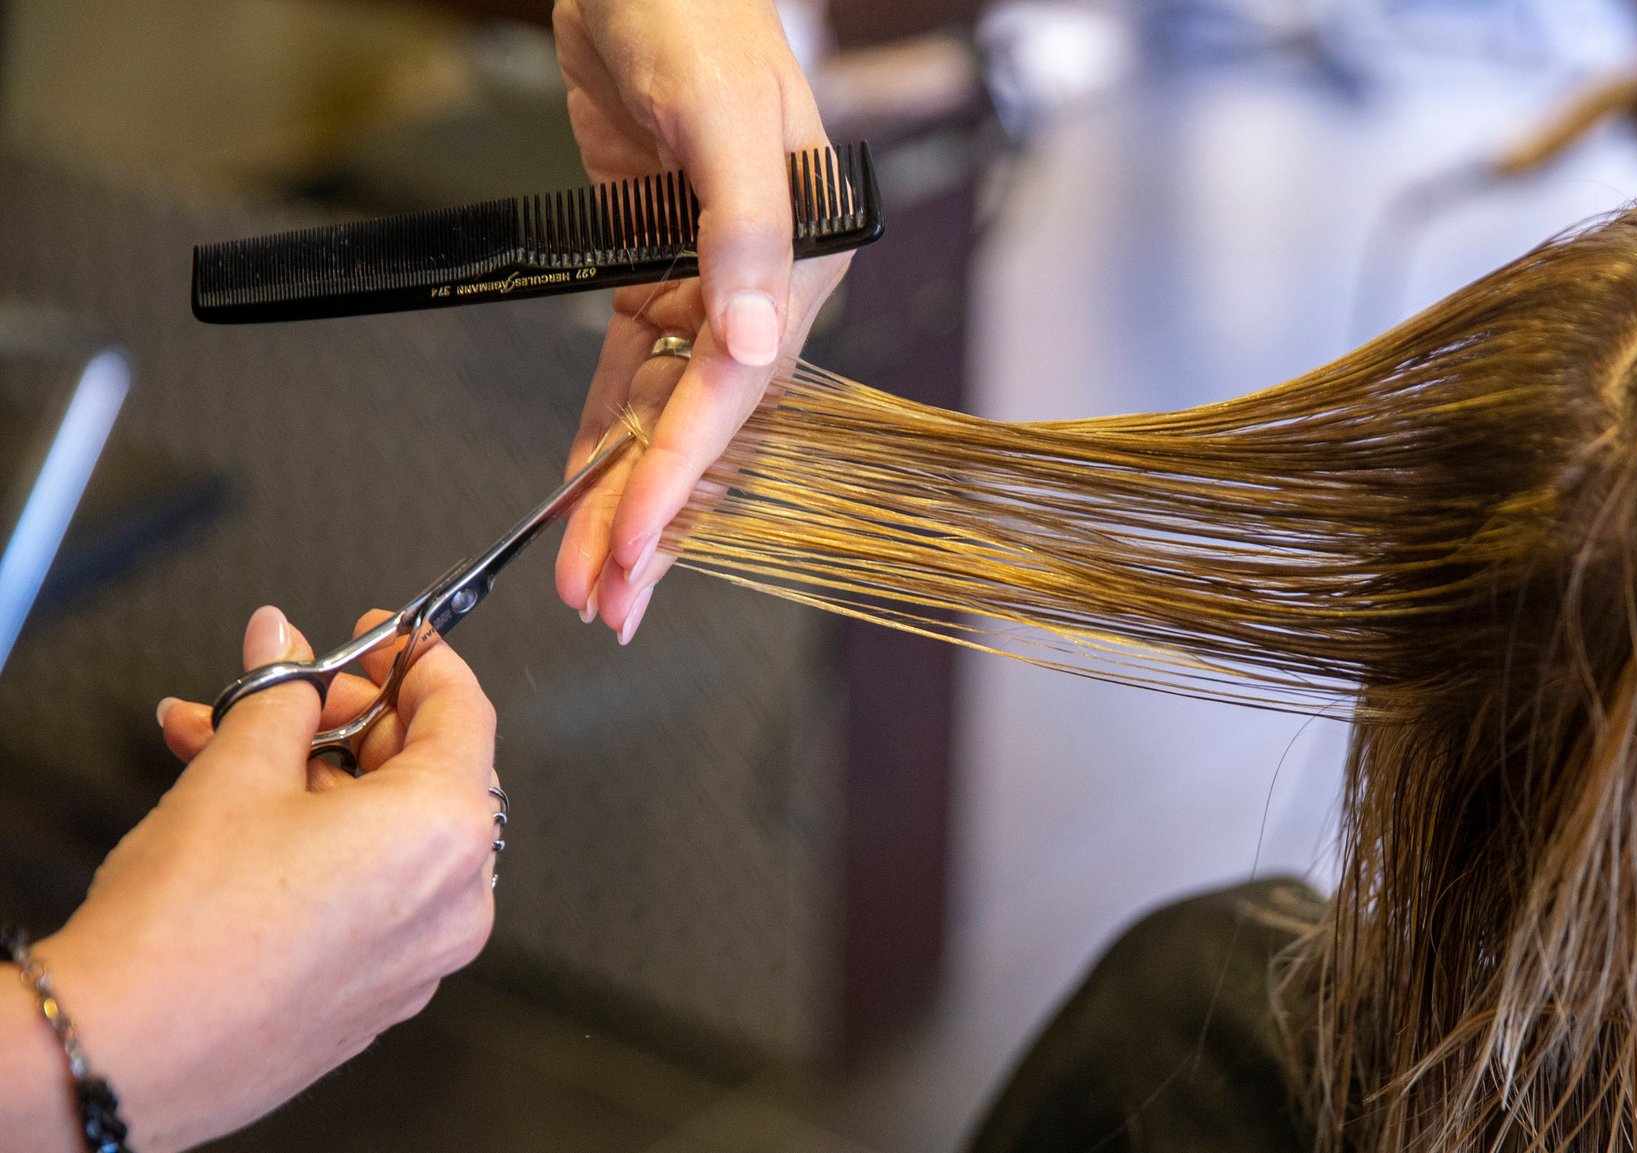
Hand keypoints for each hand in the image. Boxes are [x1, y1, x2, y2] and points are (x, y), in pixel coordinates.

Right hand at [26, 606, 499, 1151]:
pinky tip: (245, 814)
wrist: (122, 1054)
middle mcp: (457, 900)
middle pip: (427, 772)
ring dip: (314, 778)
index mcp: (447, 831)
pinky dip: (324, 844)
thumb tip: (286, 642)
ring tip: (224, 742)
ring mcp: (421, 956)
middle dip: (344, 720)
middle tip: (285, 690)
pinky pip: (373, 891)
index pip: (464, 711)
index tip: (380, 636)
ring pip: (388, 832)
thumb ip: (280, 694)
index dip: (418, 660)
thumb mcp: (237, 771)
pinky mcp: (378, 993)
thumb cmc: (187, 927)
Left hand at [551, 0, 853, 642]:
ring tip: (590, 579)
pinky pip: (628, 371)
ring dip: (625, 494)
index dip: (679, 472)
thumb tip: (758, 342)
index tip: (633, 543)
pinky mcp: (649, 270)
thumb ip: (743, 232)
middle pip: (704, 427)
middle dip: (654, 517)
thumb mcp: (721, 115)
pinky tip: (582, 492)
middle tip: (606, 601)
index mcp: (802, 260)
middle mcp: (760, 286)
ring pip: (663, 414)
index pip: (737, 391)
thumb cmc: (693, 12)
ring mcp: (703, 282)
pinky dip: (604, 432)